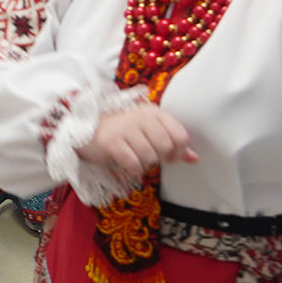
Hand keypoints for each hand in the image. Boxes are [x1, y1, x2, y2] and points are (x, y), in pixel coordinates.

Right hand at [76, 104, 197, 185]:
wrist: (86, 129)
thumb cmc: (122, 131)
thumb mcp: (149, 132)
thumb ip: (172, 143)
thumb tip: (195, 158)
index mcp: (154, 112)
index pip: (180, 135)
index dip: (179, 151)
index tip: (170, 156)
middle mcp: (141, 117)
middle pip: (166, 147)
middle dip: (160, 158)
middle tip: (149, 157)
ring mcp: (126, 128)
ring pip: (150, 157)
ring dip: (145, 164)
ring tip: (136, 158)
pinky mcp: (112, 142)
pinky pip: (133, 164)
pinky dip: (133, 169)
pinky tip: (128, 164)